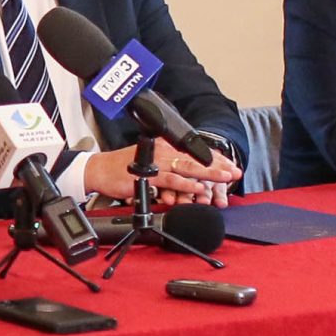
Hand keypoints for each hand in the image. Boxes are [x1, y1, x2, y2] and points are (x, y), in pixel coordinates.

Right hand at [80, 138, 240, 206]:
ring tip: (225, 178)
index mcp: (165, 147)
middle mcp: (163, 151)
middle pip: (195, 158)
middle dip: (218, 165)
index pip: (194, 152)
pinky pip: (171, 180)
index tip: (231, 166)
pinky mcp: (148, 175)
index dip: (214, 159)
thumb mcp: (149, 163)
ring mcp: (156, 163)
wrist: (99, 170)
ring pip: (188, 168)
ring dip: (208, 174)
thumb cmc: (123, 168)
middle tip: (236, 172)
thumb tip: (188, 179)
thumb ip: (168, 169)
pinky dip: (186, 185)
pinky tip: (199, 189)